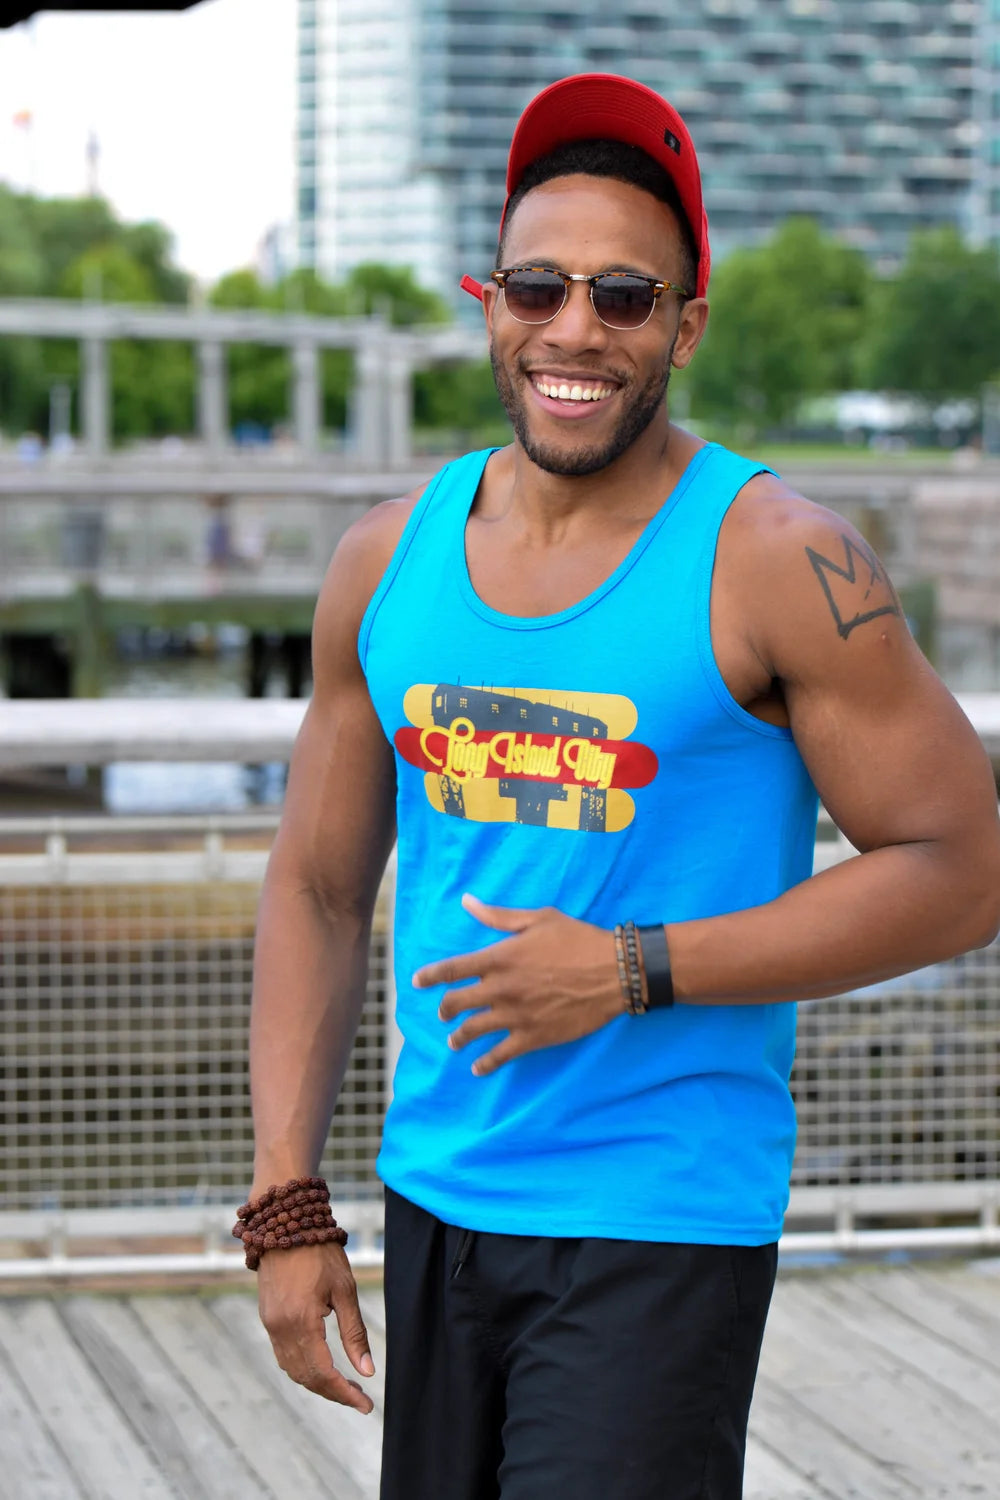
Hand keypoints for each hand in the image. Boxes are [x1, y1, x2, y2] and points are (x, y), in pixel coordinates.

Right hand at [257, 1241, 374, 1411]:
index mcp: (302, 1322)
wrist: (286, 1223)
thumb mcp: (344, 1290)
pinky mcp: (267, 1317)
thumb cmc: (320, 1252)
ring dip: (317, 1383)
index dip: (345, 1394)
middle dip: (333, 1392)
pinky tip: (320, 1366)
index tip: (365, 1405)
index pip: (323, 1373)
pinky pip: (283, 1355)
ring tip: (344, 1386)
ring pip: (292, 1369)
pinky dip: (302, 1367)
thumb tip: (367, 1371)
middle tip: (359, 1398)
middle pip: (306, 1377)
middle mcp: (280, 1328)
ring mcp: (270, 1324)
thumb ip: (354, 1333)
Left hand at [413, 895, 622, 1075]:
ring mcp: (515, 1015)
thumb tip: (468, 902)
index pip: (451, 969)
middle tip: (443, 1012)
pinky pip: (500, 1055)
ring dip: (458, 1037)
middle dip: (445, 1009)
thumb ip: (498, 916)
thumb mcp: (537, 919)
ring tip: (453, 1041)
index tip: (416, 982)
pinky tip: (478, 1068)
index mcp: (499, 958)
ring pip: (472, 1031)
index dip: (429, 976)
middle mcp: (500, 988)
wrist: (613, 972)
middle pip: (456, 1003)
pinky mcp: (533, 1037)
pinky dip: (485, 1064)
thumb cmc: (577, 939)